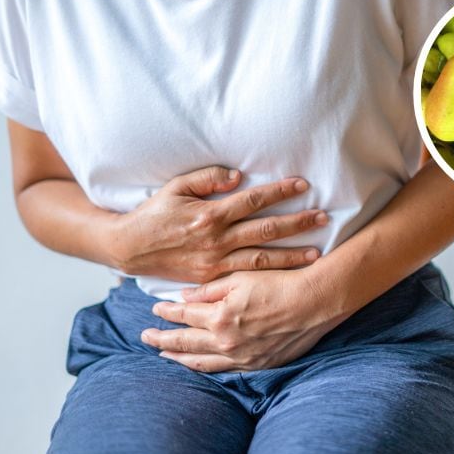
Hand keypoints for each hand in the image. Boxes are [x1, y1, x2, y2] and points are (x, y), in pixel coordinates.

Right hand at [113, 166, 327, 282]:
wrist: (130, 248)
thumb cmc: (155, 213)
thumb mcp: (176, 187)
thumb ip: (207, 178)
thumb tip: (239, 175)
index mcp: (210, 214)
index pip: (254, 200)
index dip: (280, 191)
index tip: (303, 184)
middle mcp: (216, 240)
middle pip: (266, 230)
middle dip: (298, 223)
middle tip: (323, 217)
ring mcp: (216, 262)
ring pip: (261, 258)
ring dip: (292, 256)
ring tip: (318, 252)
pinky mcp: (212, 277)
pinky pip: (246, 275)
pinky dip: (269, 274)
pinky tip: (288, 274)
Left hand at [141, 269, 345, 371]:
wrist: (316, 303)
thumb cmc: (281, 283)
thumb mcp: (242, 278)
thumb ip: (211, 289)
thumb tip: (185, 297)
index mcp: (220, 318)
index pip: (184, 316)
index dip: (167, 312)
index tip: (155, 309)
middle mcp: (227, 342)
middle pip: (185, 343)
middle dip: (163, 338)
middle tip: (146, 336)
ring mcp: (242, 357)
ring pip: (201, 362)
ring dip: (180, 357)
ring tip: (164, 354)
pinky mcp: (259, 364)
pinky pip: (225, 371)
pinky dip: (207, 367)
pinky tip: (199, 364)